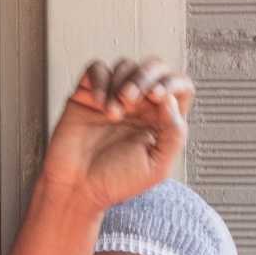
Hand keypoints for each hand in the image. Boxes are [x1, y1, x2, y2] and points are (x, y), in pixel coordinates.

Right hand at [38, 57, 192, 213]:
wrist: (77, 189)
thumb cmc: (115, 182)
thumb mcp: (158, 165)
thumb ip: (174, 132)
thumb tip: (170, 99)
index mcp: (160, 120)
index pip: (178, 86)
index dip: (172, 83)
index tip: (157, 97)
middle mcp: (139, 106)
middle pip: (153, 67)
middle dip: (145, 76)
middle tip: (131, 98)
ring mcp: (113, 98)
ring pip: (125, 66)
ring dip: (121, 82)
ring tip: (112, 112)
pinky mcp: (88, 95)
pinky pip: (97, 70)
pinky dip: (99, 81)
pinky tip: (98, 104)